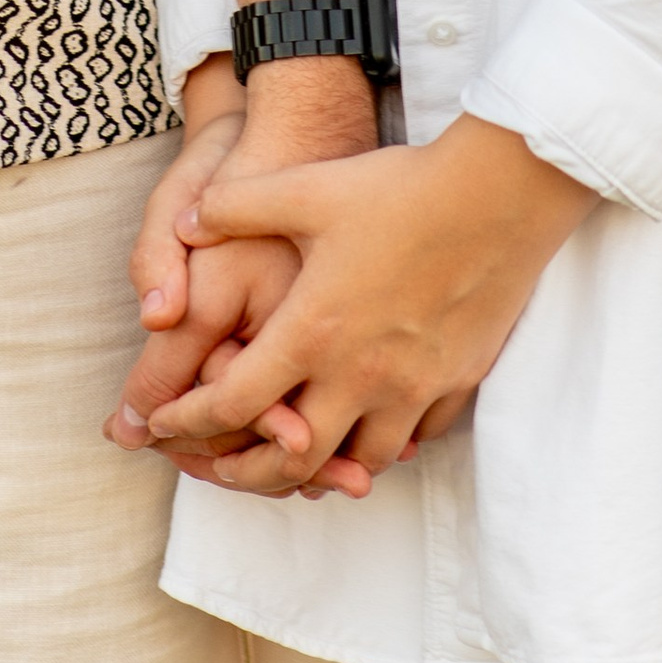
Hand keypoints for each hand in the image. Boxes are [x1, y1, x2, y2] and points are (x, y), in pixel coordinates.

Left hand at [146, 115, 593, 490]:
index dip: (187, 421)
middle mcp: (360, 374)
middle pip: (292, 460)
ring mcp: (414, 386)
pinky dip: (384, 444)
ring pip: (360, 461)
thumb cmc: (400, 189)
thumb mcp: (305, 188)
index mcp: (312, 332)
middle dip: (245, 474)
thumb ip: (234, 206)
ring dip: (321, 468)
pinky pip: (417, 437)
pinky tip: (372, 429)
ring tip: (295, 459)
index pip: (232, 402)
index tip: (160, 424)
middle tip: (217, 470)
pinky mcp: (457, 382)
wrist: (501, 194)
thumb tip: (187, 222)